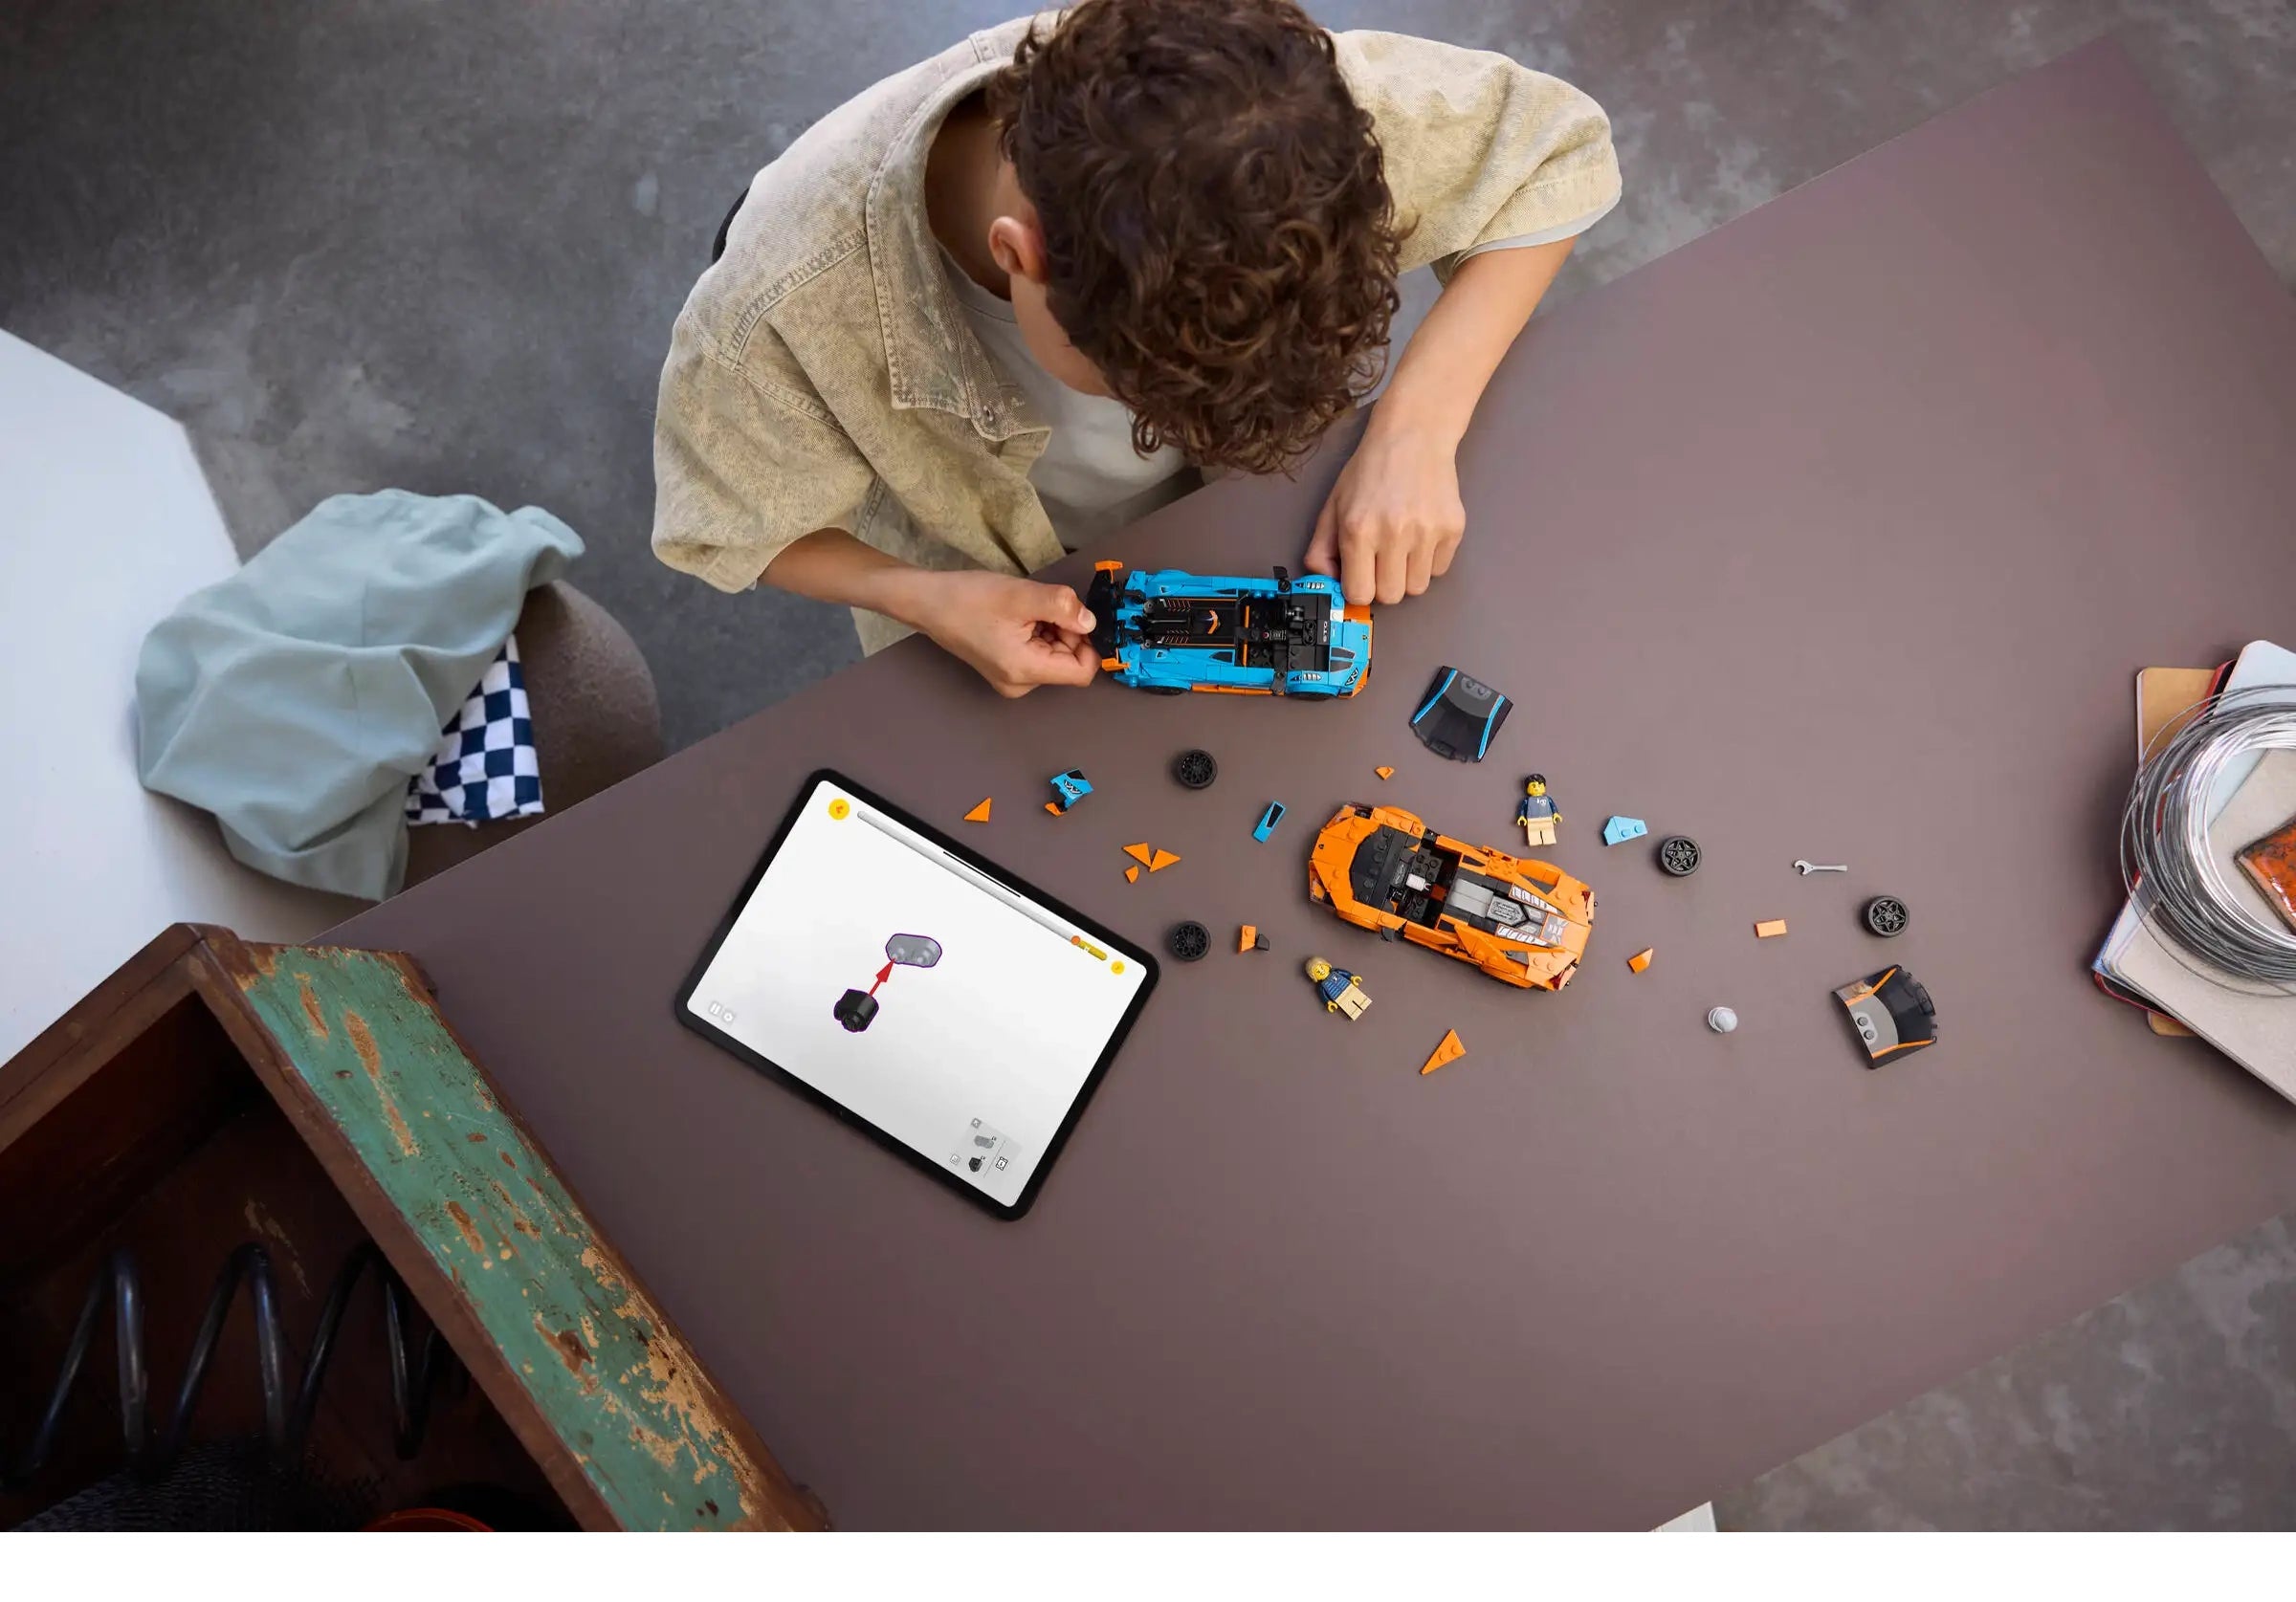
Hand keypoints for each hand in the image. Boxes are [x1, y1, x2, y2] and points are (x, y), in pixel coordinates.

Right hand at [907, 570, 1099, 698]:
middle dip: (1066, 631)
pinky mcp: (1006, 668)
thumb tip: (1091, 621)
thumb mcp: (1021, 596)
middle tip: (1040, 607)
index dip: (1088, 643)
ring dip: (1051, 629)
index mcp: (1025, 671)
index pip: (1082, 672)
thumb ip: (1062, 607)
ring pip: (1055, 655)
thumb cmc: (969, 599)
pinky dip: (1039, 632)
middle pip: (1069, 662)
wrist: (928, 602)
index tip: (1073, 616)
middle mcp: (1021, 684)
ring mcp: (1013, 678)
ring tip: (1024, 611)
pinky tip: (1018, 617)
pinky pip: (1039, 653)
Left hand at [1302, 420, 1465, 605]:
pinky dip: (1429, 561)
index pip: (1359, 594)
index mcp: (1358, 530)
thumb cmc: (1370, 471)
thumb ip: (1321, 549)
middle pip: (1391, 596)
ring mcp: (1427, 532)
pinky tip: (1421, 534)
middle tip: (1381, 560)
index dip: (1358, 588)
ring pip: (1418, 588)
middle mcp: (1393, 533)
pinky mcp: (1453, 529)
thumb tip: (1328, 583)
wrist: (1413, 435)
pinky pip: (1440, 570)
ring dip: (1407, 575)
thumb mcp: (1333, 506)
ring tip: (1402, 546)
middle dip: (1383, 584)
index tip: (1360, 576)